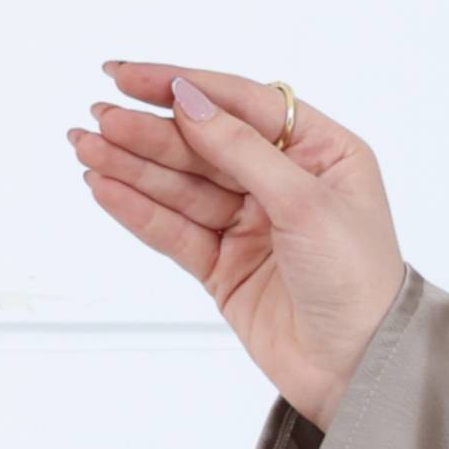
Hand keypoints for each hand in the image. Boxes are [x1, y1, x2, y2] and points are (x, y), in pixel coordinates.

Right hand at [66, 61, 407, 424]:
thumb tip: (188, 101)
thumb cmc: (360, 285)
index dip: (182, 86)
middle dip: (149, 131)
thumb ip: (242, 150)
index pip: (241, 104)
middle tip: (99, 120)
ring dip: (132, 167)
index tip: (128, 77)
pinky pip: (175, 230)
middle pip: (204, 145)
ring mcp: (253, 226)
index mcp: (321, 153)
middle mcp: (285, 184)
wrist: (361, 371)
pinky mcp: (227, 267)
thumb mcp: (307, 203)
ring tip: (86, 148)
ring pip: (182, 187)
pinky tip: (105, 187)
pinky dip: (139, 210)